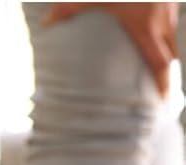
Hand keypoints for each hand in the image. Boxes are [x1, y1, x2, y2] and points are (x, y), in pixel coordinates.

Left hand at [44, 2, 178, 95]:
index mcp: (144, 26)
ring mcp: (171, 8)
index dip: (164, 84)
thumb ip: (66, 10)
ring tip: (156, 65)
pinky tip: (153, 32)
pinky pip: (172, 21)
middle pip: (171, 54)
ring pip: (174, 37)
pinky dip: (165, 31)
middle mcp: (162, 20)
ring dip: (166, 50)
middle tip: (157, 87)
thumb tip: (45, 25)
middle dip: (165, 71)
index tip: (164, 101)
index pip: (160, 63)